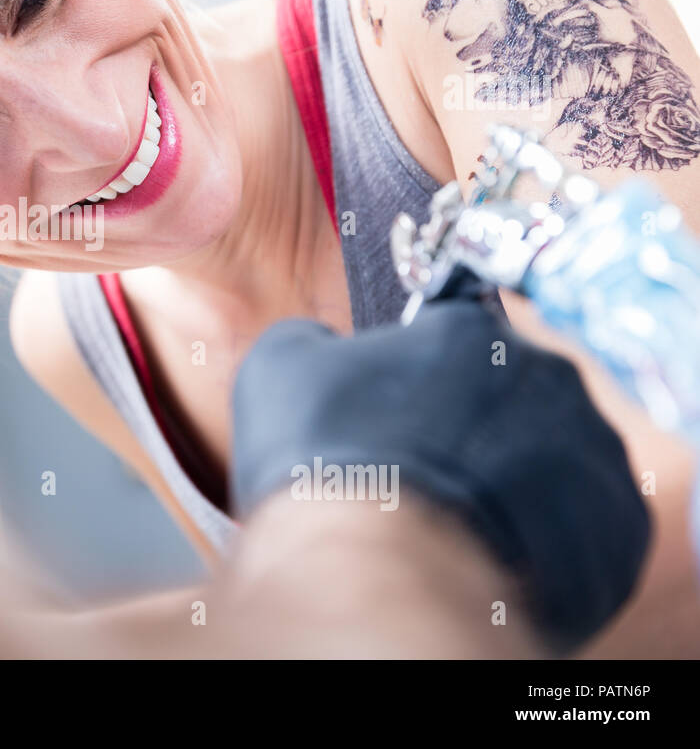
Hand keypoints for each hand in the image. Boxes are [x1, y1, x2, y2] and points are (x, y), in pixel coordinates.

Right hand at [230, 294, 650, 651]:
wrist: (377, 569)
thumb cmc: (323, 460)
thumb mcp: (278, 366)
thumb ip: (313, 336)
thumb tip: (327, 344)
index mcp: (470, 328)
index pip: (453, 330)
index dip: (420, 373)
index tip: (398, 411)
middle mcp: (549, 376)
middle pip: (511, 392)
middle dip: (473, 425)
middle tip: (424, 469)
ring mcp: (594, 452)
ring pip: (555, 456)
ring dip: (515, 479)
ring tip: (459, 520)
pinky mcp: (619, 528)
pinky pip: (587, 523)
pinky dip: (548, 537)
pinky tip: (496, 553)